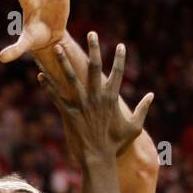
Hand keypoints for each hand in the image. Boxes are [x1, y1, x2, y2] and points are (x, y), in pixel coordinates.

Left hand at [39, 33, 152, 163]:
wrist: (98, 159)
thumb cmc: (116, 144)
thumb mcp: (134, 127)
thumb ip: (142, 109)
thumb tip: (152, 95)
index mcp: (112, 99)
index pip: (118, 73)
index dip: (120, 59)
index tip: (121, 45)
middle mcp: (96, 98)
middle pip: (95, 68)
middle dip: (94, 49)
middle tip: (92, 33)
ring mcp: (81, 105)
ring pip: (71, 78)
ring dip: (63, 62)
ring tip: (57, 47)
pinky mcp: (68, 114)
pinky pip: (56, 97)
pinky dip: (48, 86)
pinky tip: (40, 75)